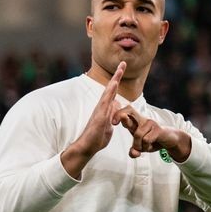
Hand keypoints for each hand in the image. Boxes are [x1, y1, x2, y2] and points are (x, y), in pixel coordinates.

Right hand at [61, 61, 125, 176]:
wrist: (86, 148)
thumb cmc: (96, 138)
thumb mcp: (109, 126)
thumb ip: (112, 116)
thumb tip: (116, 108)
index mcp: (104, 109)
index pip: (112, 93)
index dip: (117, 81)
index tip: (122, 69)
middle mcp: (101, 107)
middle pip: (110, 88)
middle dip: (117, 76)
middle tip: (123, 63)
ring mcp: (99, 112)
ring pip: (108, 93)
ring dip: (114, 81)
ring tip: (120, 70)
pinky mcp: (99, 118)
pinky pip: (105, 104)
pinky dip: (110, 93)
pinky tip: (114, 86)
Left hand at [113, 105, 190, 159]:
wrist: (170, 140)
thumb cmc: (153, 141)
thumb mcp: (142, 147)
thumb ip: (135, 151)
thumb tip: (133, 153)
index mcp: (135, 123)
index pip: (126, 113)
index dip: (118, 115)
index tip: (113, 123)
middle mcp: (141, 120)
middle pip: (130, 112)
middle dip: (123, 116)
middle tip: (118, 119)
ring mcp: (150, 123)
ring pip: (137, 134)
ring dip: (138, 145)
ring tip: (143, 148)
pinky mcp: (158, 129)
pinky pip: (147, 140)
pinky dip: (146, 146)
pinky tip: (151, 146)